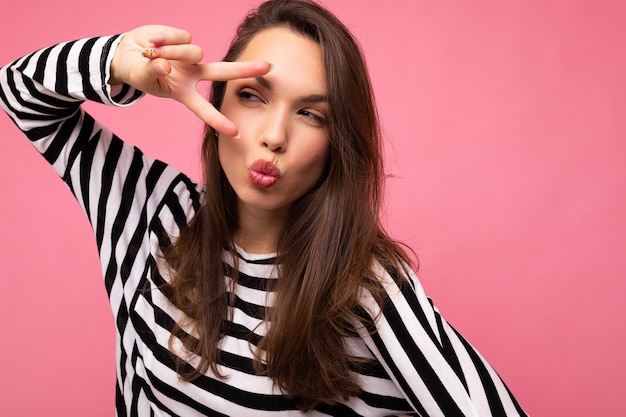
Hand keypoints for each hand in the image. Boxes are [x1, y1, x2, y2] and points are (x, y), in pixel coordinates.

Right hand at [110, 25, 269, 135]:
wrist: (126, 53)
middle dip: (245, 70)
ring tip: (151, 54)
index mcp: (185, 93)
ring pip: (193, 52)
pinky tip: (155, 43)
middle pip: (223, 72)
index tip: (235, 132)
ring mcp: (190, 56)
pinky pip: (180, 37)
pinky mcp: (184, 38)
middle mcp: (193, 75)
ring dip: (170, 52)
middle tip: (268, 67)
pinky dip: (164, 39)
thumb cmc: (137, 71)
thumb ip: (153, 71)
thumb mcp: (142, 77)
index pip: (204, 110)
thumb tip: (164, 62)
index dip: (218, 120)